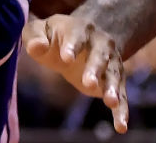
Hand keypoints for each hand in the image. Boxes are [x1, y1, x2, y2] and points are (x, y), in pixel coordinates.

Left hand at [24, 14, 127, 133]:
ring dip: (112, 89)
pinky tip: (121, 126)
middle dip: (94, 69)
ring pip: (113, 76)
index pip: (76, 36)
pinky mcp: (114, 80)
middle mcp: (100, 44)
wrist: (82, 39)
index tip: (66, 58)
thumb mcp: (39, 31)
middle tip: (87, 83)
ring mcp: (111, 63)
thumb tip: (37, 47)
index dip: (71, 46)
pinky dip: (122, 111)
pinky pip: (121, 96)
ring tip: (111, 103)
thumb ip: (34, 37)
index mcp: (79, 29)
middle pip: (99, 56)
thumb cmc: (53, 36)